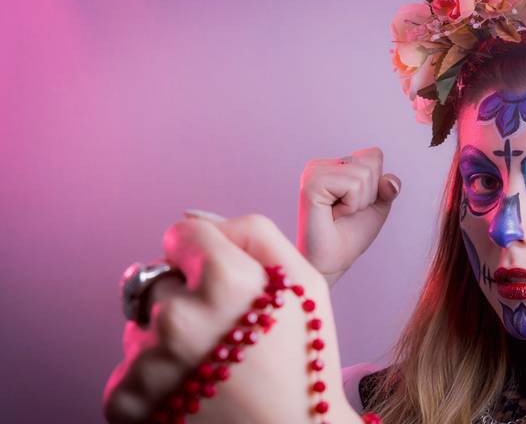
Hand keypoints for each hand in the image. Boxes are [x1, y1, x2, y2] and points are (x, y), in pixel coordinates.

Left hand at [103, 212, 359, 423]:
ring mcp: (149, 363)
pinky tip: (191, 393)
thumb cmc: (302, 360)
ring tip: (211, 370)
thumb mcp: (304, 282)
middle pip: (157, 280)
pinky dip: (152, 382)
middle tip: (224, 336)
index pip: (180, 233)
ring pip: (140, 327)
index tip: (222, 284)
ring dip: (167, 342)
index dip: (204, 256)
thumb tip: (194, 217)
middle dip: (184, 300)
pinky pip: (126, 370)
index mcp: (225, 280)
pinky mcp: (126, 402)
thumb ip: (254, 232)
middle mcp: (180, 317)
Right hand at [297, 147, 400, 286]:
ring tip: (339, 214)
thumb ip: (387, 187)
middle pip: (371, 162)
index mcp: (334, 166)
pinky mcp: (311, 183)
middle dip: (368, 194)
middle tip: (346, 212)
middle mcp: (321, 165)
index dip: (376, 184)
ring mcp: (313, 172)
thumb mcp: (377, 206)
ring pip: (364, 173)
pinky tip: (333, 215)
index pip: (373, 155)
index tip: (355, 204)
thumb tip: (390, 181)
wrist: (332, 262)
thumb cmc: (349, 235)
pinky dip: (351, 205)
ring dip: (359, 201)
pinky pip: (352, 185)